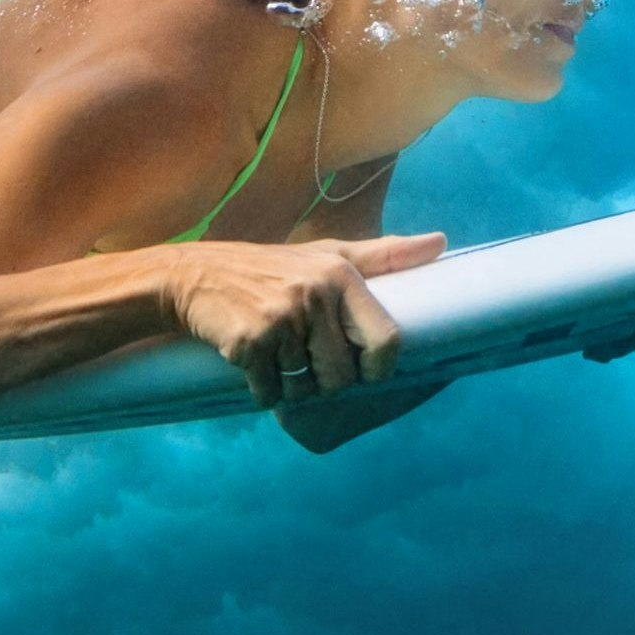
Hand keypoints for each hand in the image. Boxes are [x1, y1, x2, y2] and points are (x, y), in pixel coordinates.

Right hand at [166, 233, 445, 405]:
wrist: (193, 275)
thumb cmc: (270, 269)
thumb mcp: (328, 254)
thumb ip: (384, 255)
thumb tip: (441, 241)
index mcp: (341, 273)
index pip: (386, 341)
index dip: (378, 369)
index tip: (363, 371)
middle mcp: (315, 293)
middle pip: (343, 377)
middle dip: (325, 382)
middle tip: (304, 360)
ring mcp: (281, 318)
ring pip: (305, 389)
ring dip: (291, 388)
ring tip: (277, 358)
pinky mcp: (249, 341)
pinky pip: (270, 393)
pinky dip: (261, 390)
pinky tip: (251, 363)